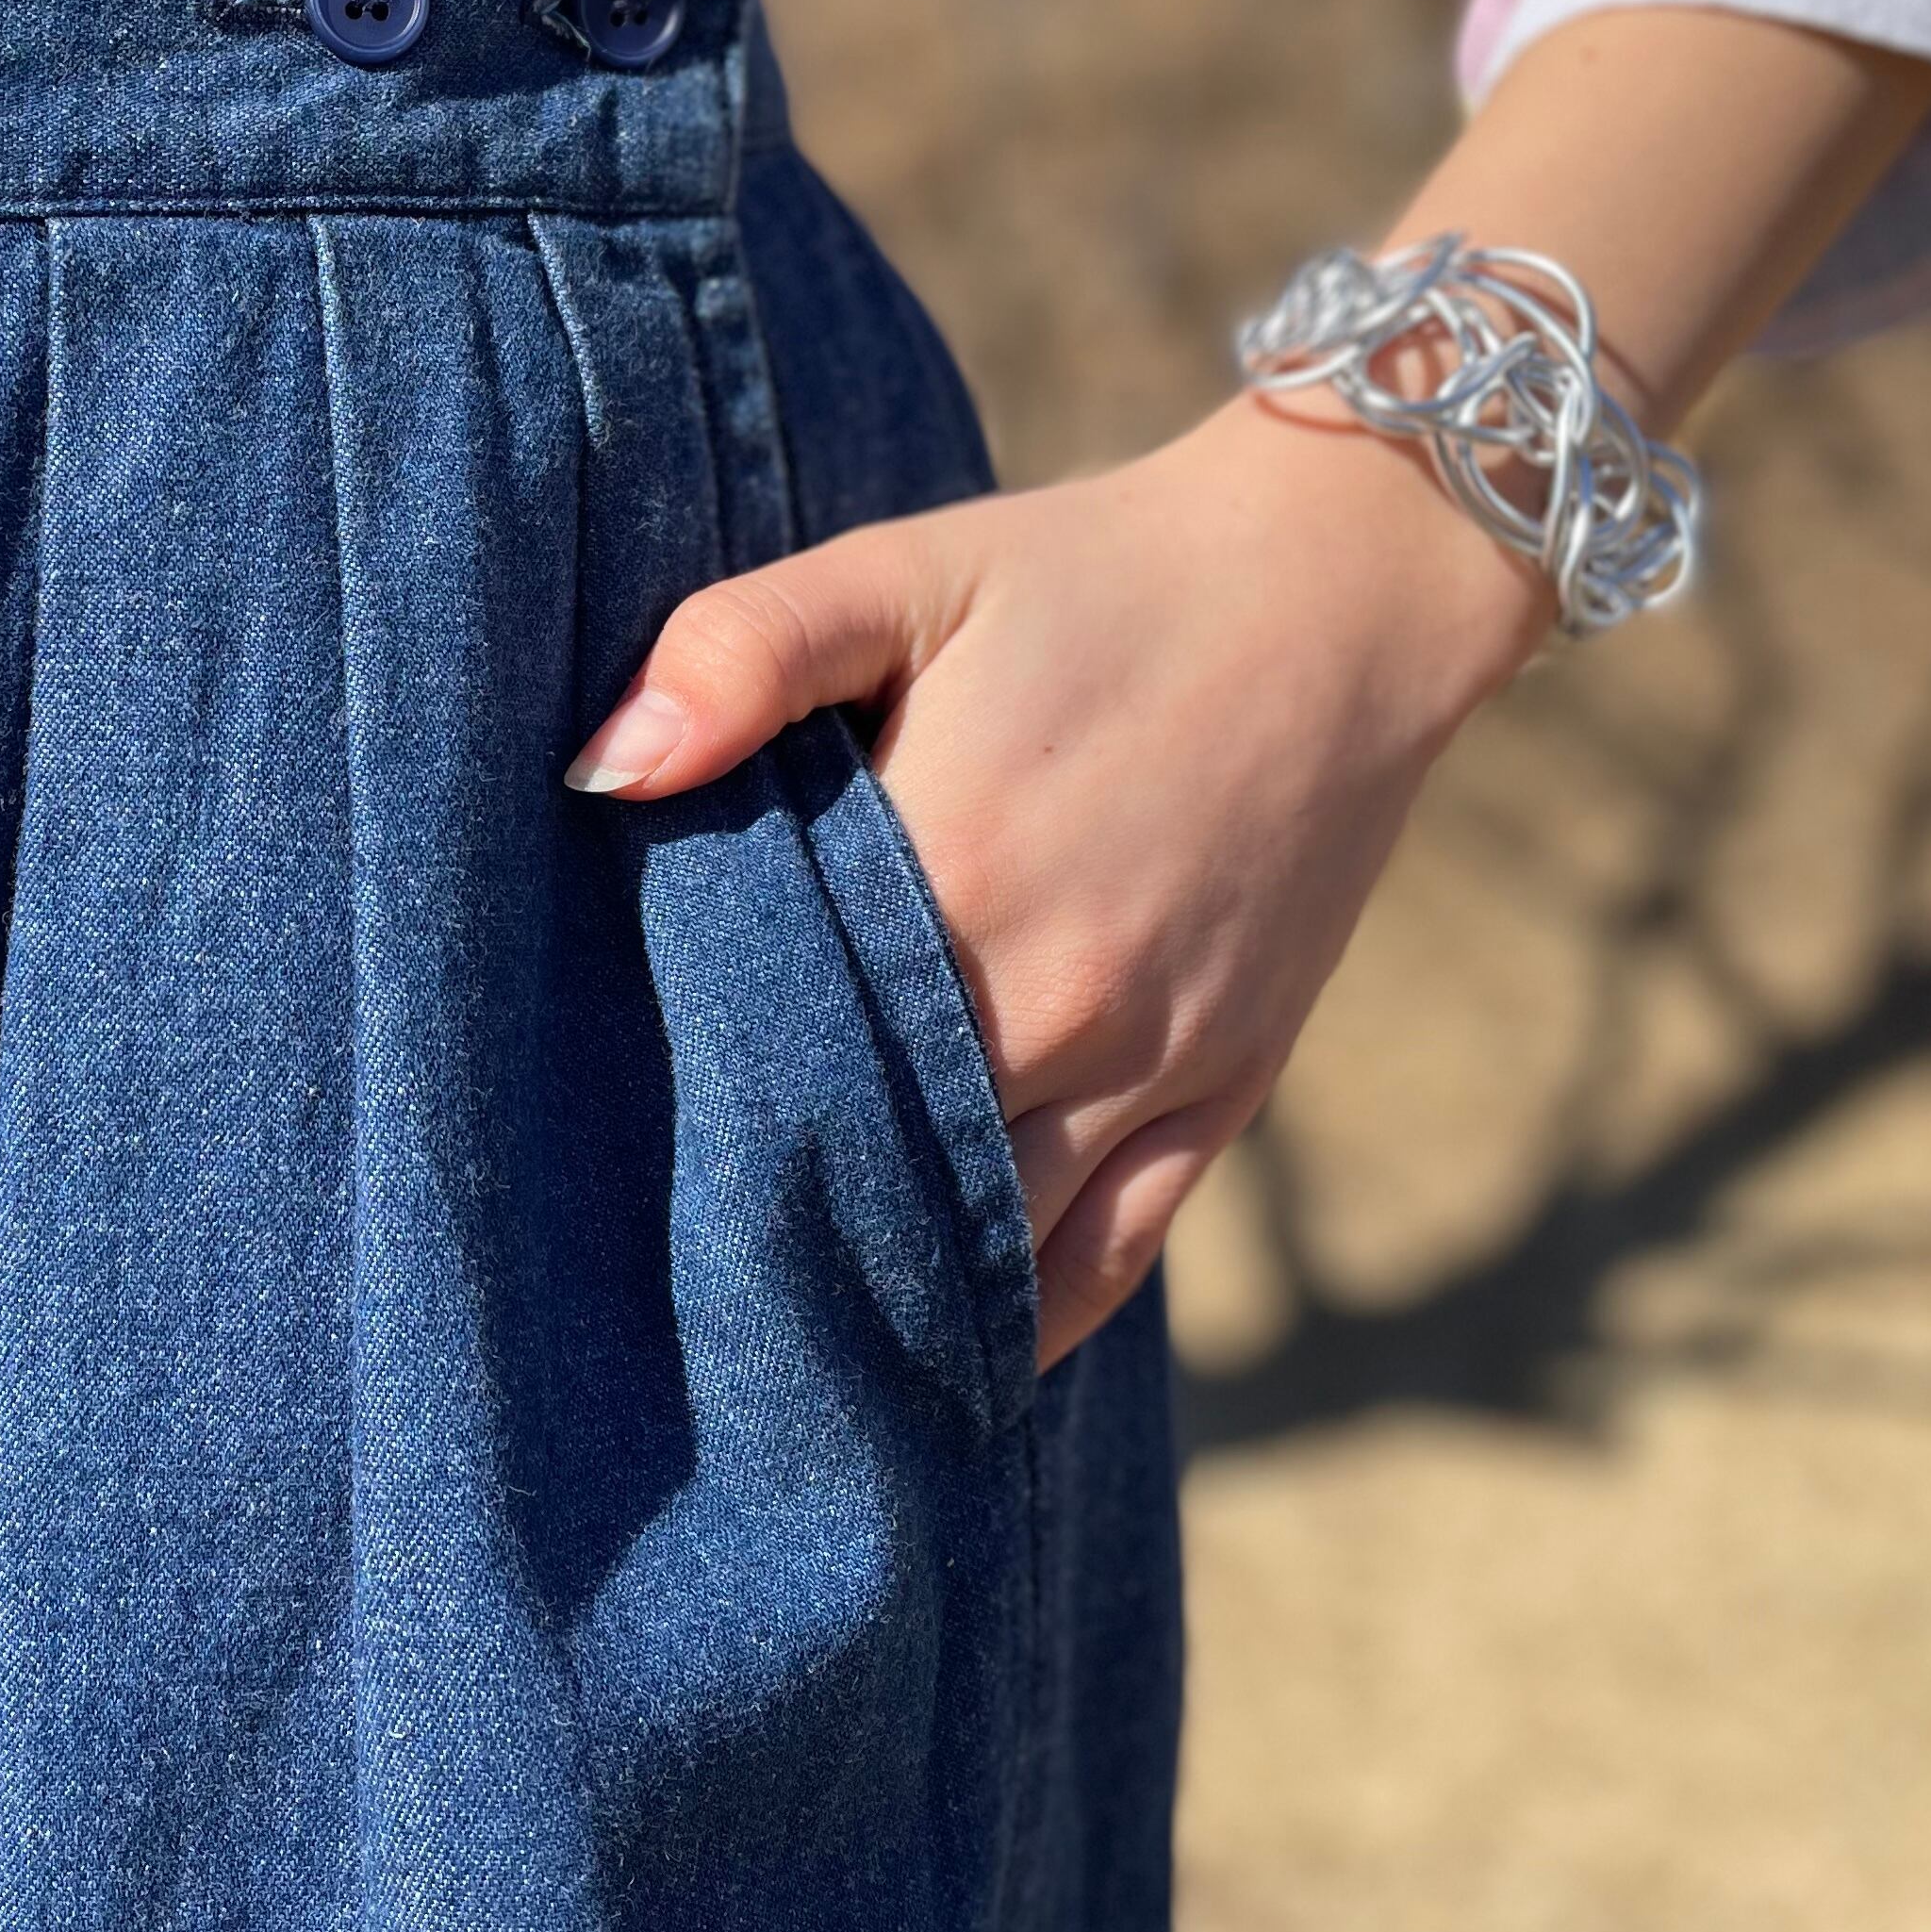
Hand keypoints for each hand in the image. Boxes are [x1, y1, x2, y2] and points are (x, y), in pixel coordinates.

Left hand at [569, 397, 1550, 1367]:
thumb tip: (599, 766)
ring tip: (766, 1348)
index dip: (679, 1121)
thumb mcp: (903, 571)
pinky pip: (1112, 1257)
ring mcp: (1150, 1062)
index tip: (591, 1169)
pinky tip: (936, 1360)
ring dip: (885, 1294)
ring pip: (990, 1247)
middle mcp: (1054, 1003)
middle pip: (871, 1175)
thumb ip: (739, 653)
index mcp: (952, 879)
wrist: (1339, 587)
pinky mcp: (1228, 1089)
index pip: (774, 1057)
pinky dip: (1022, 1321)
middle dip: (764, 1227)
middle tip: (651, 1285)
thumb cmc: (1091, 576)